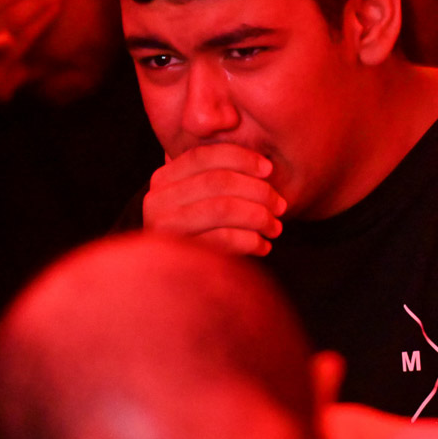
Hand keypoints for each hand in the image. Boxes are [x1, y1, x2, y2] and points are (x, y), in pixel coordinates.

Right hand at [143, 144, 287, 254]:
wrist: (174, 283)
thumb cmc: (200, 231)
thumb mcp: (201, 198)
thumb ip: (218, 174)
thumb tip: (259, 160)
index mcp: (163, 178)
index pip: (203, 155)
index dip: (241, 158)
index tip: (269, 169)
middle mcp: (156, 200)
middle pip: (217, 181)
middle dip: (258, 191)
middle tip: (280, 205)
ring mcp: (164, 228)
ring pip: (222, 208)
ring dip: (258, 216)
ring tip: (275, 227)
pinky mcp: (178, 254)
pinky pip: (223, 239)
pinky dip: (250, 241)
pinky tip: (263, 246)